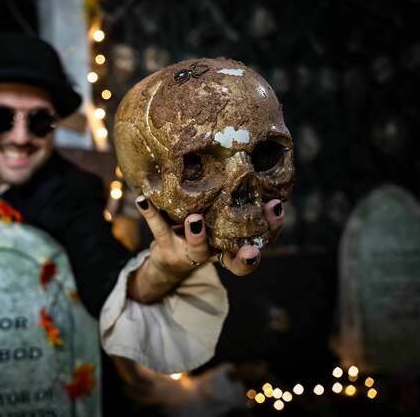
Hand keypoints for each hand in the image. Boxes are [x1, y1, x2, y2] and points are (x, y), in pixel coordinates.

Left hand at [128, 196, 284, 301]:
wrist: (167, 260)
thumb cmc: (202, 229)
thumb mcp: (220, 214)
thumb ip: (234, 197)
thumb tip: (248, 158)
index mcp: (234, 243)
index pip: (261, 239)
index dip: (272, 228)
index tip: (277, 208)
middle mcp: (216, 252)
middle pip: (235, 261)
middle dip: (245, 257)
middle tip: (252, 251)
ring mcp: (190, 252)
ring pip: (197, 248)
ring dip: (197, 235)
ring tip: (195, 219)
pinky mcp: (166, 246)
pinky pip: (158, 228)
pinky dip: (150, 213)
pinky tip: (142, 199)